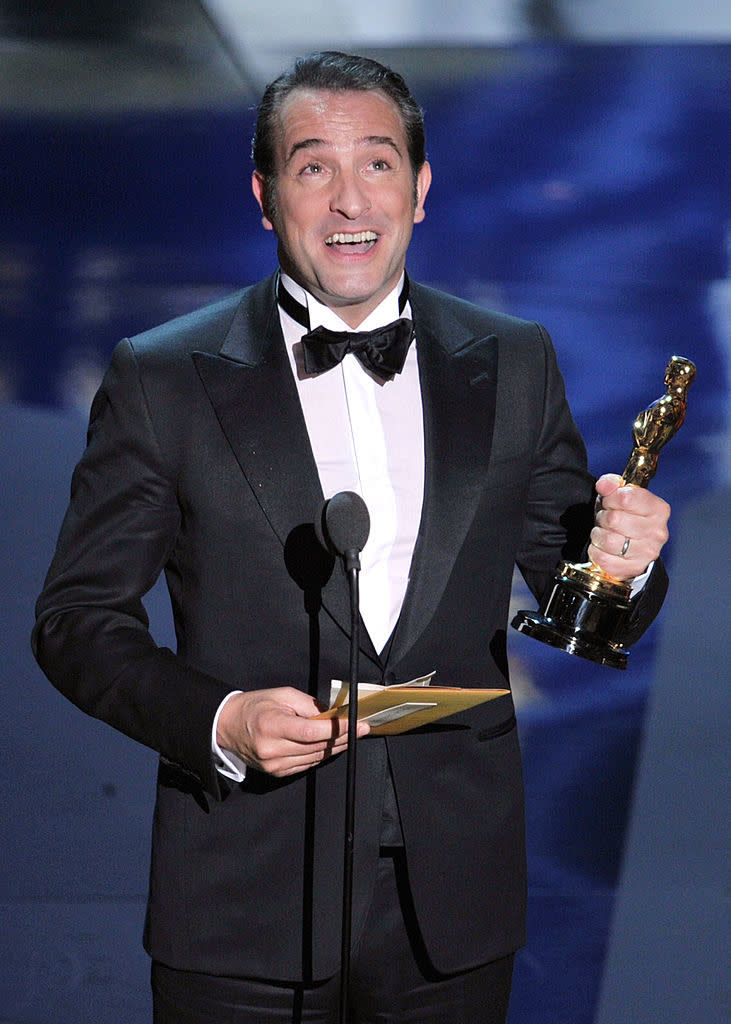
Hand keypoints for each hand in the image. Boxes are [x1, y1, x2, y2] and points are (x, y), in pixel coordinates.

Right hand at [216, 686, 369, 776]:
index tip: (356, 723)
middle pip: (317, 746)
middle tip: (362, 728)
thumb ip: (309, 705)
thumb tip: (333, 715)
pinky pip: (307, 764)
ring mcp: (274, 764)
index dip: (337, 729)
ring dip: (336, 747)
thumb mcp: (282, 695)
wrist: (227, 727)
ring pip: (315, 758)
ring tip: (351, 735)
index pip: (311, 731)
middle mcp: (273, 749)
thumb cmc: (254, 707)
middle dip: (343, 737)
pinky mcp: (277, 773)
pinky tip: (331, 745)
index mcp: (272, 725)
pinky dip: (321, 754)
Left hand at [589, 473, 669, 580]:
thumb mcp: (618, 497)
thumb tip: (604, 484)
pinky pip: (603, 558)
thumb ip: (612, 485)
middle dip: (603, 517)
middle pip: (614, 519)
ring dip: (598, 535)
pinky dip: (596, 552)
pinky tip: (603, 548)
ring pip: (607, 540)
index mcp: (659, 509)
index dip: (611, 498)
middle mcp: (658, 532)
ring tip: (604, 533)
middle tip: (606, 520)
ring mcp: (648, 553)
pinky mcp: (634, 568)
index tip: (611, 502)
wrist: (629, 548)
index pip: (626, 497)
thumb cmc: (625, 518)